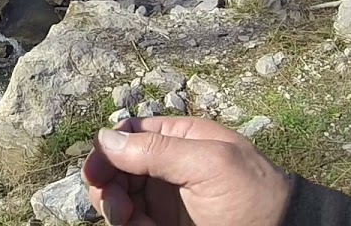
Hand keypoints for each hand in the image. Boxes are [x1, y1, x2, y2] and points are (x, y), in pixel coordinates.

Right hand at [82, 116, 291, 225]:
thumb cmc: (254, 196)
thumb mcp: (209, 164)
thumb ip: (157, 151)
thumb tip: (105, 139)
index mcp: (179, 139)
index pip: (128, 134)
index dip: (107, 150)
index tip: (96, 173)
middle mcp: (167, 165)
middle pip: (116, 167)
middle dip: (107, 185)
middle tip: (117, 208)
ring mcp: (165, 197)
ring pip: (119, 197)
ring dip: (116, 210)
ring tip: (134, 222)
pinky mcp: (165, 223)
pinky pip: (134, 222)